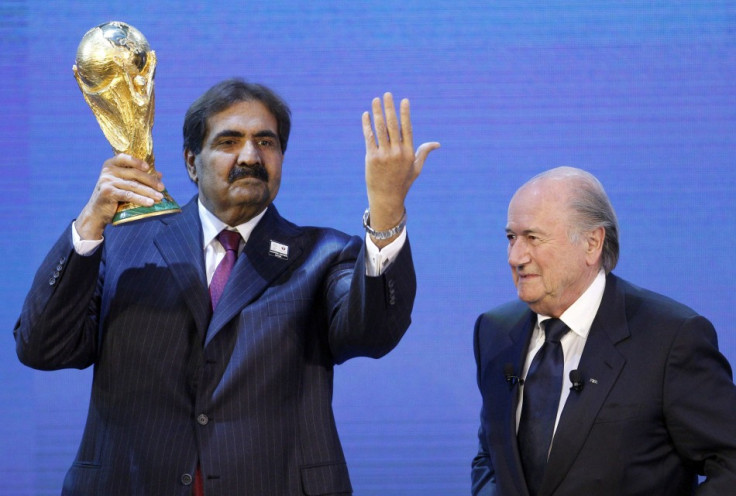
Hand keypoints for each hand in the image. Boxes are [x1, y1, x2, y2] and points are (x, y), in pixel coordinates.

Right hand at [75, 154, 164, 239]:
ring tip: (160, 197)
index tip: (148, 167)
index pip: (125, 158)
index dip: (137, 161)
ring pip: (133, 185)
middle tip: (162, 188)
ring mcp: (107, 181)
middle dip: (151, 181)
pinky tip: (150, 203)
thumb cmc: (114, 196)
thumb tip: (160, 174)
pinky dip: (141, 199)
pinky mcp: (108, 193)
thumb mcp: (125, 184)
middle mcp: (108, 171)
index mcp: (111, 164)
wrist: (97, 212)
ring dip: (149, 192)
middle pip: (134, 173)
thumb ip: (139, 177)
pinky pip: (128, 195)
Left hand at [362, 93, 438, 243]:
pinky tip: (366, 115)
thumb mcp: (416, 168)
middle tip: (387, 94)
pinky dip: (367, 125)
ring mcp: (384, 155)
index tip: (403, 100)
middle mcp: (397, 152)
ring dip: (377, 112)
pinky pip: (369, 138)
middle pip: (393, 125)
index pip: (407, 128)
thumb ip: (424, 153)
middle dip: (390, 108)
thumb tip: (437, 144)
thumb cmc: (403, 182)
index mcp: (409, 152)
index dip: (405, 113)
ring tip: (375, 100)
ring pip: (380, 129)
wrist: (387, 198)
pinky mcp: (372, 158)